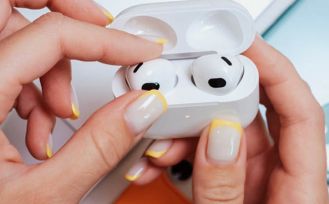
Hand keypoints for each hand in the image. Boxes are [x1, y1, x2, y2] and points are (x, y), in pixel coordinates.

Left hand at [0, 1, 164, 202]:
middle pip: (10, 5)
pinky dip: (35, 83)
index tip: (138, 49)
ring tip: (60, 114)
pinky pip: (7, 62)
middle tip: (99, 34)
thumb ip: (99, 148)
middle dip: (64, 13)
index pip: (50, 36)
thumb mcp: (40, 197)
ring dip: (52, 64)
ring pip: (14, 33)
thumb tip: (139, 110)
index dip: (106, 39)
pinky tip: (39, 123)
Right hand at [131, 36, 328, 203]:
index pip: (296, 109)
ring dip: (186, 129)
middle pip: (250, 114)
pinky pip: (202, 155)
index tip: (245, 46)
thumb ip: (226, 191)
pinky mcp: (225, 186)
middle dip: (213, 97)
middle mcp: (275, 177)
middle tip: (184, 91)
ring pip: (219, 133)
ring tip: (159, 139)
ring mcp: (247, 180)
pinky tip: (159, 158)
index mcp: (298, 190)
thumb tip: (220, 138)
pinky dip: (178, 151)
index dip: (274, 69)